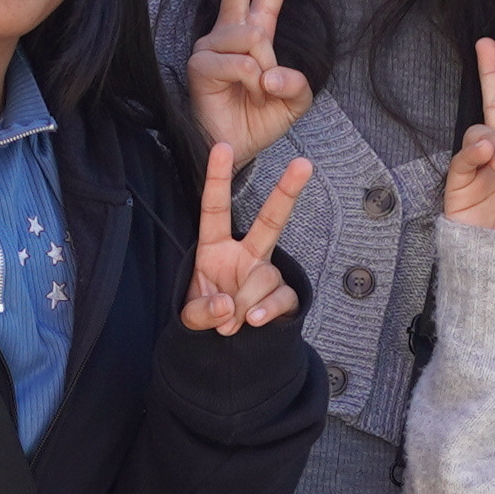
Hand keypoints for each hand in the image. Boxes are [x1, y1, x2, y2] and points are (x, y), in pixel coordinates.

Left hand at [180, 138, 313, 339]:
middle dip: (287, 192)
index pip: (215, 209)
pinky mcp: (283, 295)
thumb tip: (229, 307)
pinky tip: (254, 320)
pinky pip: (281, 297)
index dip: (217, 179)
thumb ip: (201, 312)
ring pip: (264, 277)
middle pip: (270, 220)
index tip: (222, 147)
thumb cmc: (206, 316)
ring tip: (232, 322)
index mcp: (215, 248)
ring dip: (245, 303)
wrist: (227, 346)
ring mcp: (266, 273)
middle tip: (304, 164)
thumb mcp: (190, 316)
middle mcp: (245, 254)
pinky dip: (267, 310)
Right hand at [184, 0, 313, 162]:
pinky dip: (251, 84)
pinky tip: (241, 95)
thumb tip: (269, 71)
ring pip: (254, 38)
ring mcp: (212, 44)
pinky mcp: (200, 62)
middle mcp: (231, 32)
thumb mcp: (294, 101)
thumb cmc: (258, 121)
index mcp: (256, 32)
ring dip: (265, 73)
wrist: (232, 149)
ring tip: (254, 94)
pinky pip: (241, 63)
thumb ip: (298, 82)